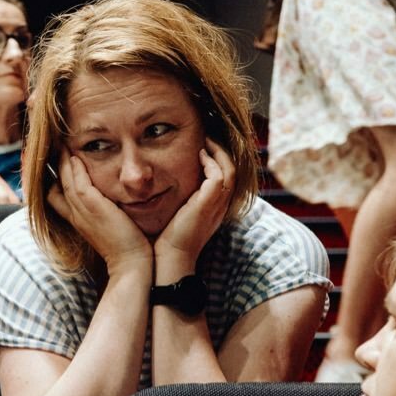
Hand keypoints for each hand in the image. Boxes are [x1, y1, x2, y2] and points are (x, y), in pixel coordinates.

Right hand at [46, 155, 150, 270]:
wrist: (131, 263)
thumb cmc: (126, 247)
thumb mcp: (109, 228)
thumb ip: (105, 214)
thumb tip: (110, 202)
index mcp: (78, 220)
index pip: (55, 197)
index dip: (53, 180)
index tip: (56, 165)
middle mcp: (75, 216)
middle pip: (54, 187)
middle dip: (53, 167)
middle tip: (53, 148)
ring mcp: (82, 212)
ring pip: (64, 182)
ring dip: (62, 162)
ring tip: (62, 146)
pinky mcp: (94, 208)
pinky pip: (79, 184)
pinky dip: (75, 169)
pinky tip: (76, 156)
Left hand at [154, 140, 230, 276]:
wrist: (169, 258)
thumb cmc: (167, 240)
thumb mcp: (175, 216)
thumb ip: (178, 201)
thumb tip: (161, 185)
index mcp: (214, 209)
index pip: (226, 179)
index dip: (219, 161)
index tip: (204, 148)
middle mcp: (220, 206)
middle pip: (233, 171)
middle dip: (222, 153)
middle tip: (208, 138)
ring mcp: (217, 205)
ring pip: (229, 170)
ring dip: (218, 153)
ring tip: (205, 141)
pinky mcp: (208, 204)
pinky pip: (218, 176)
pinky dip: (211, 162)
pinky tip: (198, 154)